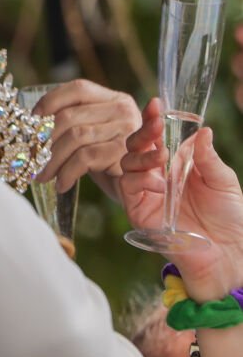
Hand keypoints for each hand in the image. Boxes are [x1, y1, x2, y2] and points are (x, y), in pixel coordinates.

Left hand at [30, 81, 141, 198]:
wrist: (136, 185)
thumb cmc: (105, 158)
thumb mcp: (90, 135)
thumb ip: (70, 125)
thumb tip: (26, 130)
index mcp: (112, 98)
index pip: (77, 89)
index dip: (50, 101)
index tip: (31, 120)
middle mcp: (122, 108)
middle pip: (69, 117)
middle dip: (43, 141)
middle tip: (30, 159)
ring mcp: (126, 129)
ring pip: (75, 137)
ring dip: (51, 161)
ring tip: (42, 176)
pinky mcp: (124, 151)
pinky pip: (86, 157)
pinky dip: (67, 173)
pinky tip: (61, 184)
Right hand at [119, 108, 242, 298]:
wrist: (228, 252)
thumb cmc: (230, 218)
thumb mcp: (224, 180)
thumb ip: (207, 157)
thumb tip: (202, 131)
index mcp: (177, 167)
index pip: (159, 140)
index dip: (154, 122)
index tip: (156, 104)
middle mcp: (158, 178)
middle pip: (136, 148)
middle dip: (142, 133)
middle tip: (154, 123)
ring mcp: (146, 194)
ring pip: (126, 165)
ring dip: (141, 156)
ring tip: (161, 158)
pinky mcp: (139, 212)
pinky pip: (128, 189)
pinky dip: (139, 180)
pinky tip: (158, 182)